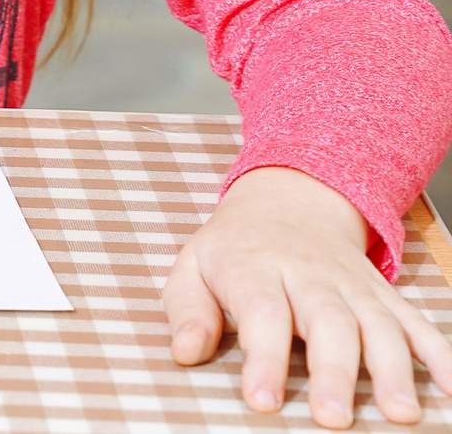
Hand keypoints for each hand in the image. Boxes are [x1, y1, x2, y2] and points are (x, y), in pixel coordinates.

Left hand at [164, 165, 451, 426]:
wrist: (289, 200)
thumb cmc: (234, 250)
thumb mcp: (193, 267)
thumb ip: (187, 310)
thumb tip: (185, 353)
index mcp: (255, 268)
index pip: (262, 313)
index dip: (264, 359)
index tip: (263, 402)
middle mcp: (309, 275)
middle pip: (327, 322)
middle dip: (334, 372)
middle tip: (334, 419)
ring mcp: (353, 284)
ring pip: (378, 324)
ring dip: (394, 370)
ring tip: (402, 415)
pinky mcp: (384, 294)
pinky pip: (417, 322)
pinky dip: (440, 355)